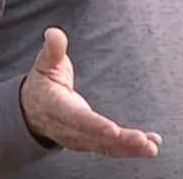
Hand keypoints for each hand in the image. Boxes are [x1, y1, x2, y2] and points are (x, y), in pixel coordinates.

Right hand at [19, 27, 160, 157]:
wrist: (31, 111)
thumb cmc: (42, 84)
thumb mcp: (44, 65)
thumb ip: (52, 51)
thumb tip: (53, 33)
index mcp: (57, 108)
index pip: (77, 119)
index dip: (94, 125)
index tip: (112, 130)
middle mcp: (69, 129)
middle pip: (96, 137)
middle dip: (120, 140)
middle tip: (143, 141)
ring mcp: (80, 139)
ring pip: (106, 147)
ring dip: (129, 148)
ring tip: (151, 147)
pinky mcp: (90, 142)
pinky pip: (110, 148)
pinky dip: (130, 149)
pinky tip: (149, 146)